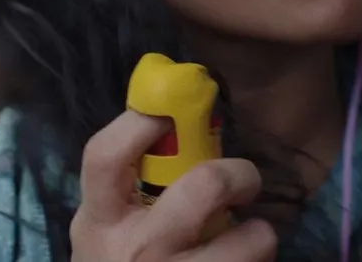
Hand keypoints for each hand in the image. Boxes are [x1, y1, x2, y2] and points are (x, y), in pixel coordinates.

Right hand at [70, 110, 276, 261]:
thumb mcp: (106, 235)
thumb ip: (127, 193)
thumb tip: (174, 128)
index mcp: (100, 222)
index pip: (105, 155)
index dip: (139, 122)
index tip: (171, 113)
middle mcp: (136, 251)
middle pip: (202, 187)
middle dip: (237, 173)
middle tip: (244, 180)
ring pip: (247, 242)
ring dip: (260, 235)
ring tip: (255, 238)